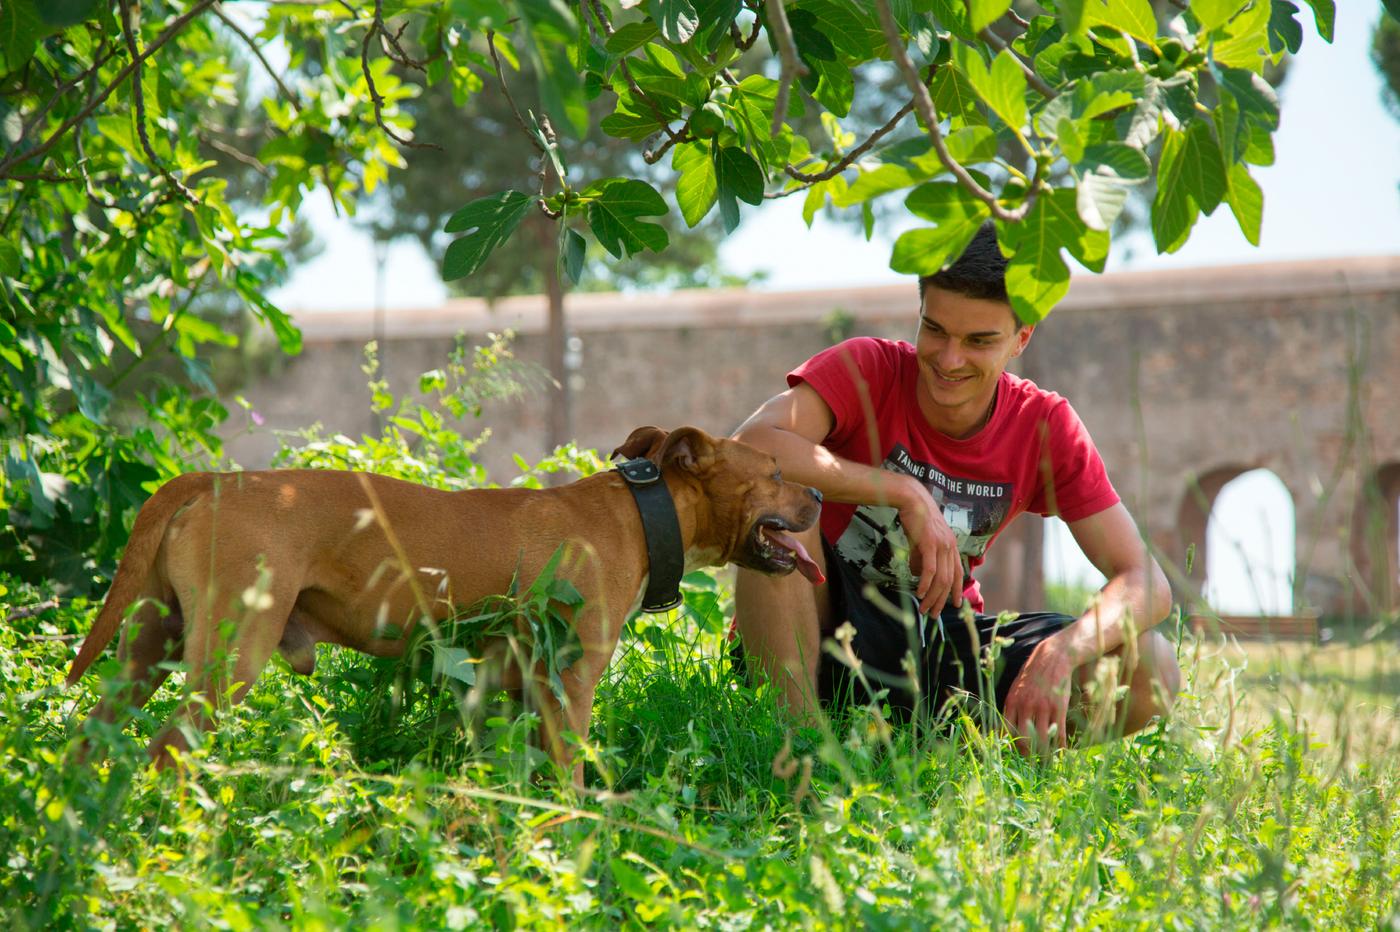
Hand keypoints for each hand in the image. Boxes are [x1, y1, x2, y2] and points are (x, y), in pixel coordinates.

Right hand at [894, 476, 962, 615]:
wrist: (912, 499)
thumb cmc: (915, 518)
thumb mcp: (922, 540)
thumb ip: (922, 557)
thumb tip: (918, 574)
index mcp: (951, 546)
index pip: (958, 573)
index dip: (956, 590)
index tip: (954, 605)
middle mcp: (950, 547)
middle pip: (949, 581)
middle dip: (942, 601)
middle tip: (933, 614)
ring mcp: (942, 545)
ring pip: (941, 579)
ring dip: (932, 598)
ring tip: (924, 609)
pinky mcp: (930, 544)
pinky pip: (930, 570)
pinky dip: (925, 585)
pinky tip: (919, 594)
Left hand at [1002, 637, 1073, 755]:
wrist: (1052, 658)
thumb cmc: (1032, 676)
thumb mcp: (1015, 690)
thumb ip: (1011, 709)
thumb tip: (1004, 731)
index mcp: (1011, 702)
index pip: (1007, 732)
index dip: (1011, 748)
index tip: (1014, 758)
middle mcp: (1025, 706)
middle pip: (1024, 740)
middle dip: (1028, 758)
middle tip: (1031, 769)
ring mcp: (1043, 707)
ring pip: (1042, 740)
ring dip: (1044, 756)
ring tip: (1046, 766)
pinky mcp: (1059, 708)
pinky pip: (1058, 733)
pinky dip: (1059, 747)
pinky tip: (1060, 753)